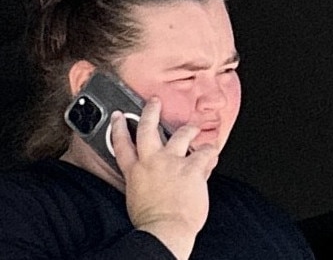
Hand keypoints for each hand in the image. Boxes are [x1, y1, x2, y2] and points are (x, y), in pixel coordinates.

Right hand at [111, 97, 218, 258]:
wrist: (165, 229)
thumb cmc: (151, 222)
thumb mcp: (135, 199)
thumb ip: (141, 184)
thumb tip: (148, 182)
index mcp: (135, 171)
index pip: (122, 144)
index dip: (119, 127)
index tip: (119, 116)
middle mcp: (152, 161)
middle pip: (148, 128)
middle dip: (150, 111)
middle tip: (153, 101)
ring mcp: (172, 162)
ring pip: (180, 135)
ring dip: (188, 129)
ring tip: (192, 126)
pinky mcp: (191, 168)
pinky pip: (205, 153)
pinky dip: (210, 152)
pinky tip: (213, 150)